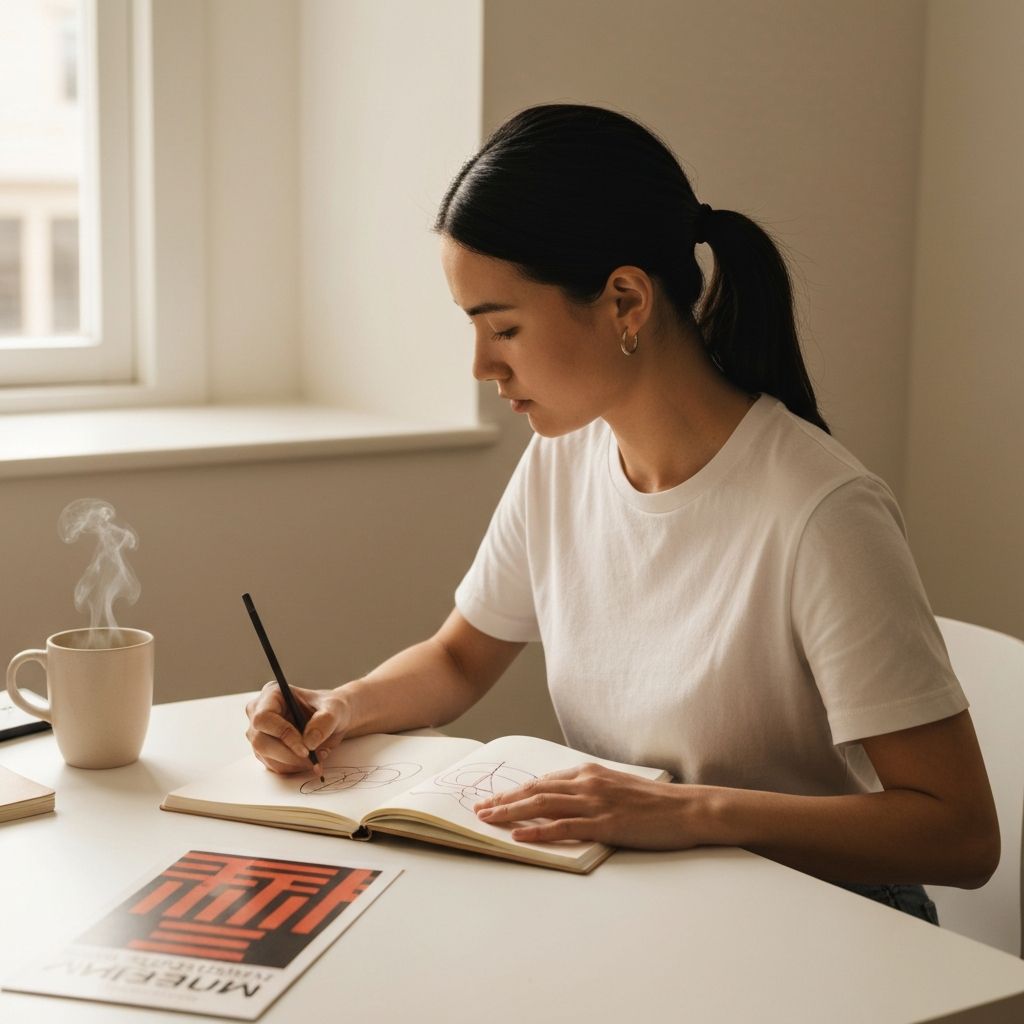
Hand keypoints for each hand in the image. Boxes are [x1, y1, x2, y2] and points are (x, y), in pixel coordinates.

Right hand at [245, 681, 351, 773]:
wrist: (334, 720)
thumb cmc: (331, 708)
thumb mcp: (335, 709)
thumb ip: (324, 721)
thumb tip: (308, 742)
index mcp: (272, 694)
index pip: (264, 718)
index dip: (282, 734)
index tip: (305, 748)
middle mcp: (259, 713)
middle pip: (260, 741)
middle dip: (288, 754)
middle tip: (312, 758)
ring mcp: (260, 733)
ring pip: (266, 757)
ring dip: (294, 763)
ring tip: (318, 756)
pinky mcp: (266, 750)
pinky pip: (274, 766)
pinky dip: (294, 767)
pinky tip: (311, 760)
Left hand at [472, 762, 701, 848]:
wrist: (686, 809)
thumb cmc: (655, 802)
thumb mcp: (617, 786)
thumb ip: (591, 789)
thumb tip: (566, 798)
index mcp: (590, 772)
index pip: (543, 781)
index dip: (516, 790)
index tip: (495, 798)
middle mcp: (588, 783)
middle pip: (535, 790)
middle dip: (504, 800)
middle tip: (480, 809)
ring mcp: (595, 803)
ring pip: (542, 805)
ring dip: (511, 813)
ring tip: (488, 820)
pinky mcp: (605, 824)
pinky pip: (563, 828)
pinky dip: (538, 831)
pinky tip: (520, 836)